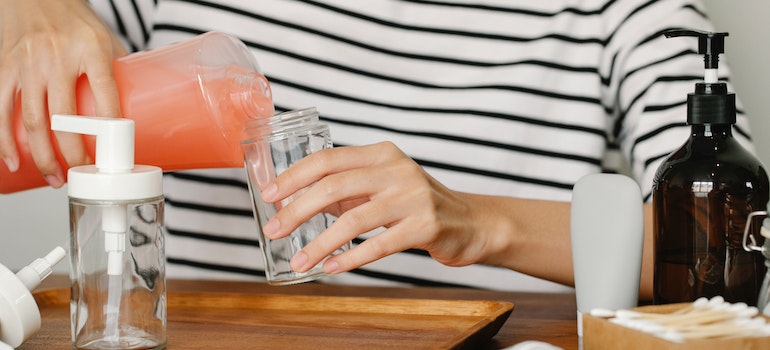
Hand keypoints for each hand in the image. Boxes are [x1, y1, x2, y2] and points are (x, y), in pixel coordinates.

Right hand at [0, 0, 126, 186]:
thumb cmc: (74, 20)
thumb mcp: (105, 40)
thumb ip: (119, 73)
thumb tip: (142, 110)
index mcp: (90, 49)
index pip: (105, 91)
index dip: (111, 123)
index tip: (116, 151)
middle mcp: (57, 57)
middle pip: (65, 116)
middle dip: (73, 154)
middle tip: (83, 175)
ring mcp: (28, 64)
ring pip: (33, 120)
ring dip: (43, 156)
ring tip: (55, 178)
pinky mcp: (5, 68)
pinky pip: (0, 110)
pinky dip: (4, 140)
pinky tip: (13, 161)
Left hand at [260, 142, 505, 274]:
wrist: (471, 222)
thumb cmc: (417, 205)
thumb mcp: (381, 188)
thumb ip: (345, 191)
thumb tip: (296, 202)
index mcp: (381, 154)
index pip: (327, 160)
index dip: (293, 177)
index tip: (268, 196)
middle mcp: (396, 170)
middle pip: (334, 186)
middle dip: (297, 210)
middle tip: (274, 231)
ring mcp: (413, 196)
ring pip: (353, 219)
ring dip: (319, 243)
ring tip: (299, 261)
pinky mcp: (425, 225)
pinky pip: (378, 244)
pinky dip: (350, 258)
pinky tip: (331, 268)